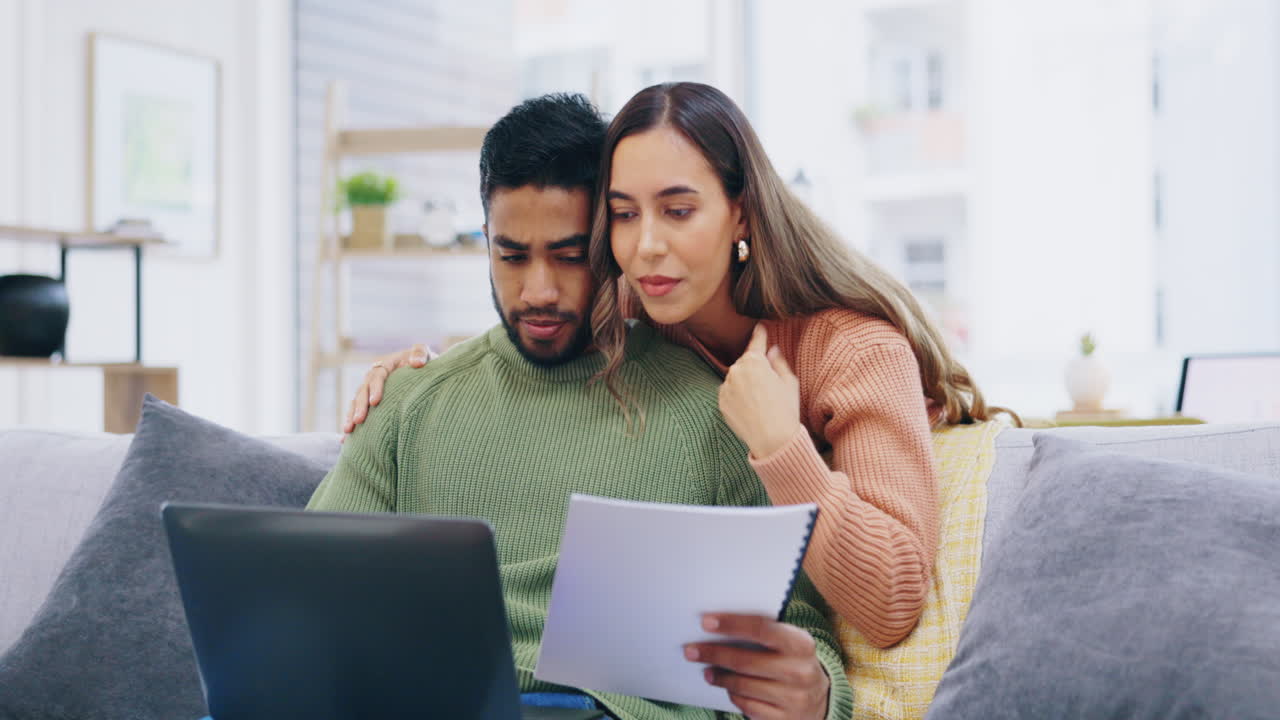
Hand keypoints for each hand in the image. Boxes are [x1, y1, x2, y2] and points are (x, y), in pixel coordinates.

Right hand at [341, 344, 431, 436]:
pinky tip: (345, 440)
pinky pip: (357, 413)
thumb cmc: (423, 363)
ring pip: (356, 402)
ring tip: (348, 430)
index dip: (375, 388)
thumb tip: (417, 363)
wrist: (421, 371)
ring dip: (351, 416)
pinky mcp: (369, 403)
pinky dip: (351, 425)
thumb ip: (420, 353)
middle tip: (358, 420)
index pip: (377, 376)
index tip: (375, 401)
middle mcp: (373, 378)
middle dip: (359, 406)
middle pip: (363, 391)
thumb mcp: (424, 353)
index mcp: (385, 366)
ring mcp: (369, 391)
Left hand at [685, 613, 829, 719]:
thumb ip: (763, 634)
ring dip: (719, 677)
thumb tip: (717, 626)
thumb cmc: (792, 662)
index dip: (731, 624)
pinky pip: (746, 706)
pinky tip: (728, 688)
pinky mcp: (783, 719)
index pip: (762, 629)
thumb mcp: (788, 644)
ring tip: (707, 670)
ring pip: (742, 685)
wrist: (820, 700)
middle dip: (714, 654)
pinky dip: (733, 695)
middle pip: (745, 661)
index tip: (705, 622)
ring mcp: (793, 699)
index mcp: (802, 645)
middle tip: (691, 650)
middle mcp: (800, 672)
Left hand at [718, 324, 802, 458]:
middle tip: (769, 385)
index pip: (757, 343)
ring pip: (736, 378)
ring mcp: (726, 386)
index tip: (759, 326)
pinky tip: (750, 408)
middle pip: (746, 362)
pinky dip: (737, 396)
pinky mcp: (720, 402)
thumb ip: (779, 363)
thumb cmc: (785, 409)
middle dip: (755, 368)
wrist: (772, 439)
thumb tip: (772, 351)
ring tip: (761, 401)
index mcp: (754, 361)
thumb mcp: (789, 382)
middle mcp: (736, 370)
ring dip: (745, 382)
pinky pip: (729, 393)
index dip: (759, 334)